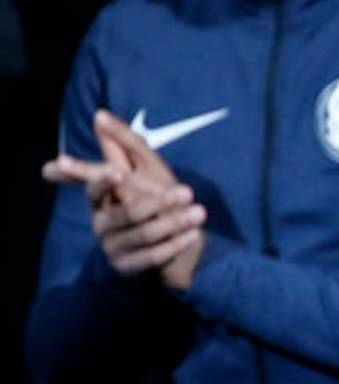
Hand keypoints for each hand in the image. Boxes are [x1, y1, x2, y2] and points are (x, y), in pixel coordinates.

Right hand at [46, 111, 205, 289]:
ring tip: (200, 213)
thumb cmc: (151, 203)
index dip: (102, 181)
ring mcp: (113, 247)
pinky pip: (152, 257)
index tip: (117, 173)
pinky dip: (175, 244)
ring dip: (174, 223)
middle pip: (127, 213)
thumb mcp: (142, 174)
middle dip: (157, 203)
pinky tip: (194, 235)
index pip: (94, 188)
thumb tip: (100, 115)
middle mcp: (102, 224)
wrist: (165, 250)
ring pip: (143, 234)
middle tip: (187, 192)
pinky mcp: (129, 268)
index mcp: (102, 199)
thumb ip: (122, 147)